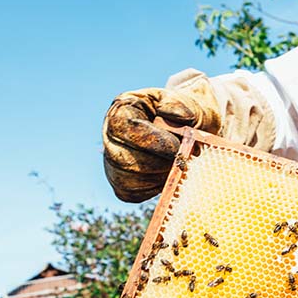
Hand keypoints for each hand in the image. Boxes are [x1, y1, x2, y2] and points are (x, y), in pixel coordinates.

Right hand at [102, 76, 220, 201]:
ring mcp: (111, 160)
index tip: (178, 147)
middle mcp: (110, 135)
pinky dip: (153, 189)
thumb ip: (180, 107)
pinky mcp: (120, 183)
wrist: (187, 132)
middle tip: (181, 160)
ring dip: (158, 177)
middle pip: (124, 159)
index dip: (153, 142)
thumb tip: (179, 118)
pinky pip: (131, 193)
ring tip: (175, 165)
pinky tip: (166, 175)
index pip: (126, 129)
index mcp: (121, 110)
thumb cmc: (184, 117)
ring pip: (128, 179)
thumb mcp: (185, 104)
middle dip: (159, 163)